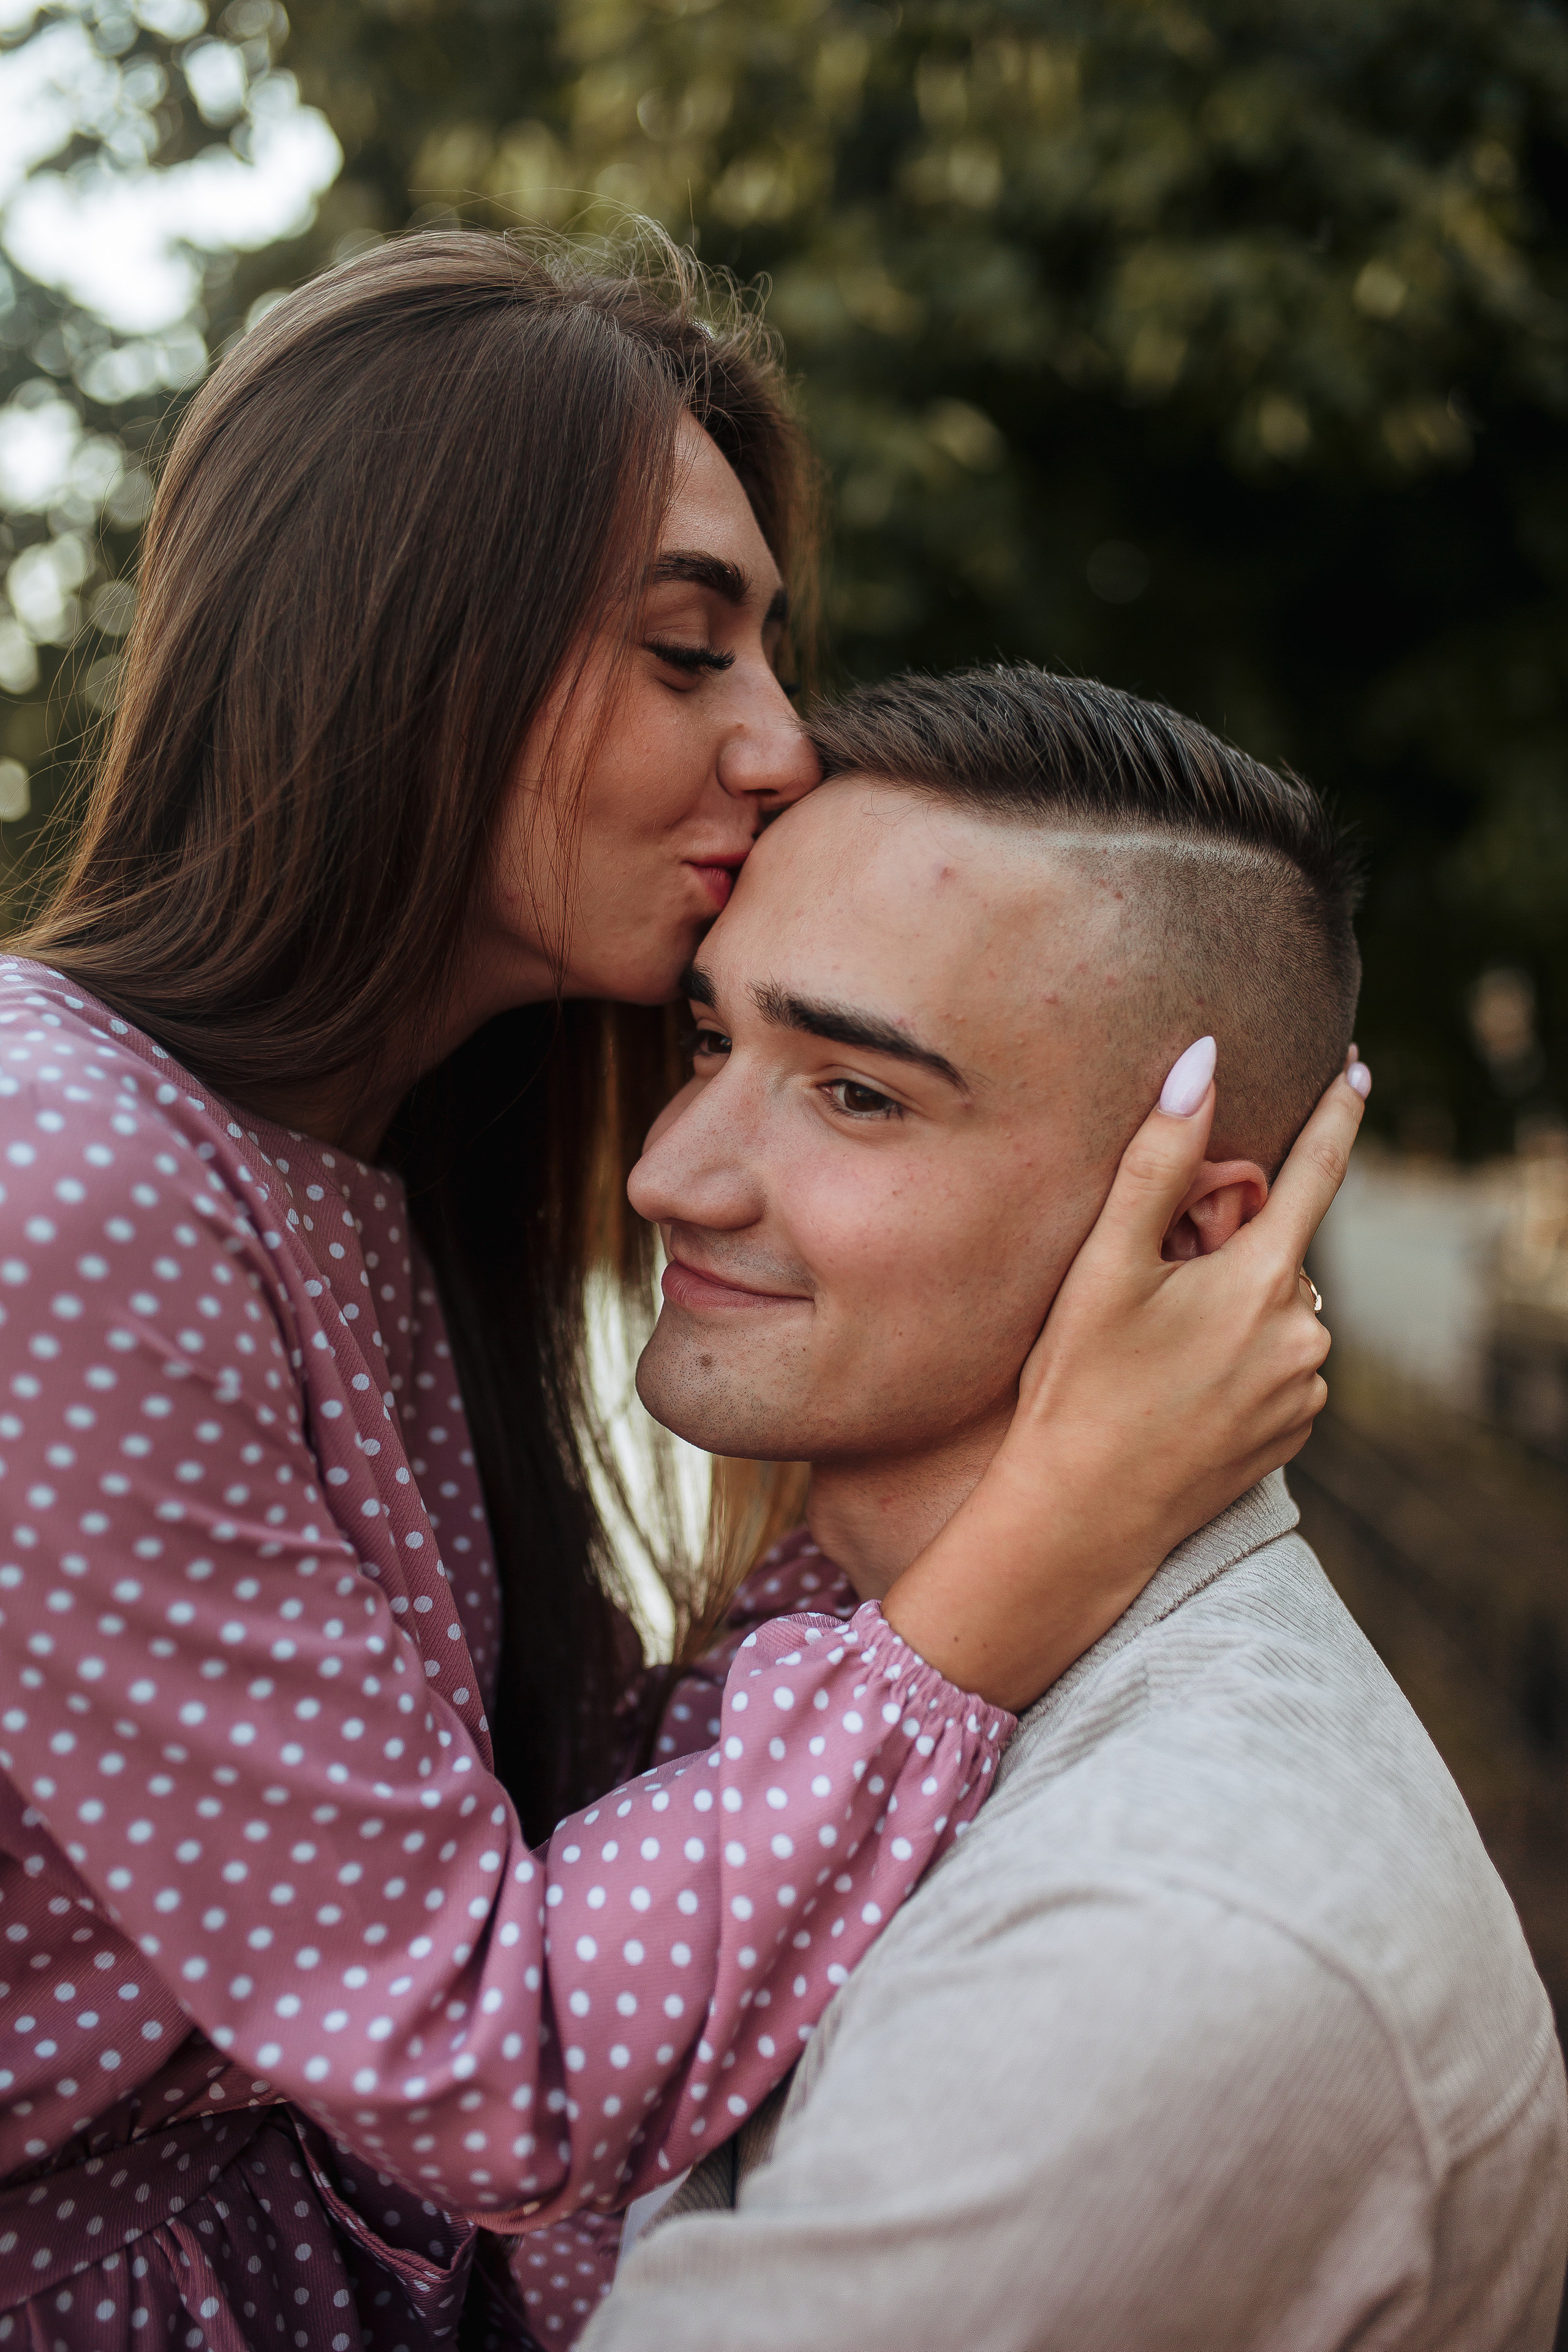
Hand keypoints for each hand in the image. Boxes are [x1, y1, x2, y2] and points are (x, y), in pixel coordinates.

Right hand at [881, 1048, 1367, 1710]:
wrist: (1082, 1516)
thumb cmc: (1081, 1385)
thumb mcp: (1106, 1265)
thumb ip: (1159, 1159)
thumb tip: (1201, 1063)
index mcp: (1262, 1281)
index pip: (1318, 1171)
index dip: (1338, 1112)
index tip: (1358, 1067)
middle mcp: (1302, 1335)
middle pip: (1279, 1249)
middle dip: (1234, 1243)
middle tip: (1156, 1277)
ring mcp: (1303, 1392)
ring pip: (1277, 1311)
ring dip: (1235, 1305)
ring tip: (1158, 1346)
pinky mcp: (1291, 1434)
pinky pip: (1276, 1367)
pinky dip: (1239, 1359)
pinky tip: (1180, 1384)